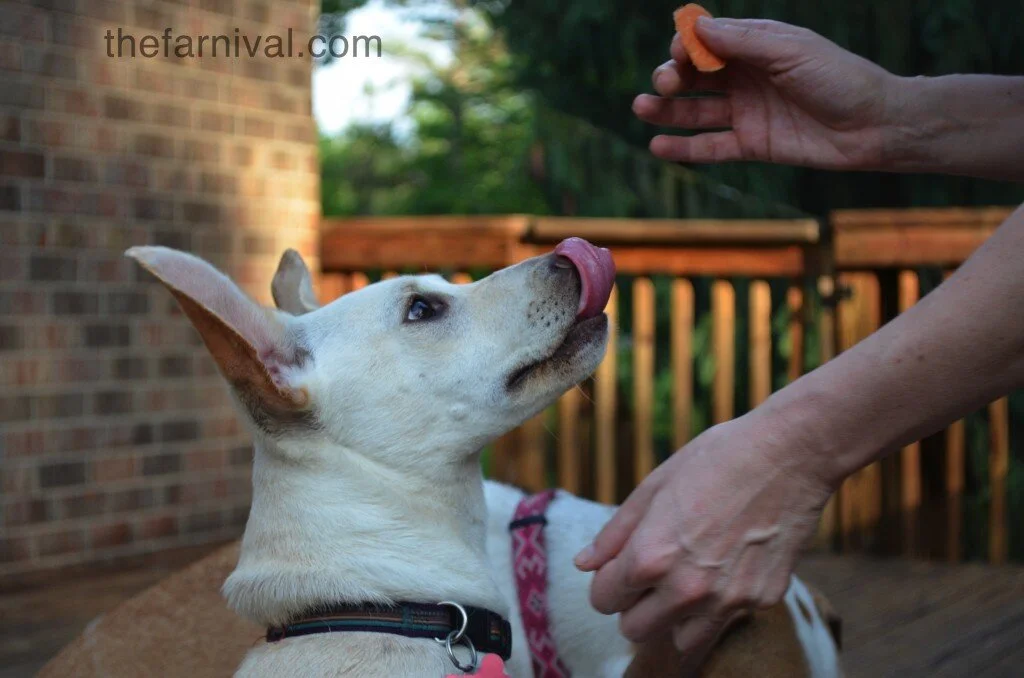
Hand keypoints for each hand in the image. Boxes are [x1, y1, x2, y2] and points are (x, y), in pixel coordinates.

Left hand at [574, 409, 832, 673]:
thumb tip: (584, 564)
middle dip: (635, 604)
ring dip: (675, 617)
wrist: (789, 454)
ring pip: (680, 640)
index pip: (604, 600)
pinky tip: (728, 564)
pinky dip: (720, 604)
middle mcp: (686, 590)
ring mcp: (727, 600)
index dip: (608, 581)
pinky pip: (726, 620)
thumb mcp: (655, 486)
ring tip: (688, 578)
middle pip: (634, 630)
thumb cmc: (717, 460)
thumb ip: (616, 533)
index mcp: (650, 558)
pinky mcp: (761, 600)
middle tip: (651, 574)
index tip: (620, 568)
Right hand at [634, 18, 898, 170]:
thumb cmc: (839, 78)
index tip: (679, 54)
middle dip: (672, 77)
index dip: (687, 47)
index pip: (708, 43)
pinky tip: (658, 145)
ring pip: (696, 110)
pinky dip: (683, 147)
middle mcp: (747, 77)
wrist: (874, 126)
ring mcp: (747, 112)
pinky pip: (710, 146)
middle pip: (696, 76)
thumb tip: (696, 28)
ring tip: (641, 108)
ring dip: (666, 110)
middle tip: (662, 84)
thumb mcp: (791, 51)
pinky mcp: (752, 145)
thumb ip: (743, 42)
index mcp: (757, 46)